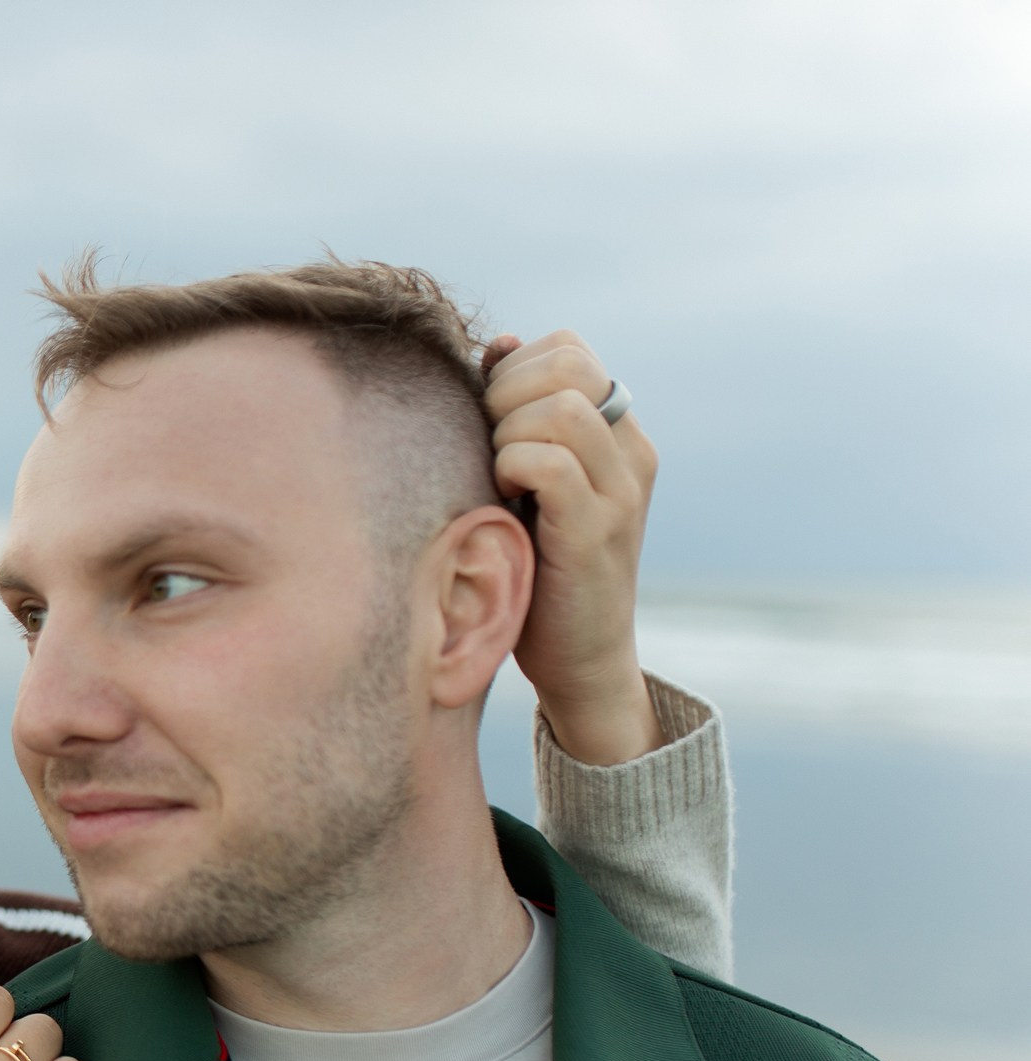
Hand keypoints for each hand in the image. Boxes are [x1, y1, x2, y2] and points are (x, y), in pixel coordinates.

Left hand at [484, 329, 664, 765]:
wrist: (581, 659)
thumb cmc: (538, 566)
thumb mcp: (526, 480)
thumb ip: (517, 415)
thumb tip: (499, 343)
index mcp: (617, 431)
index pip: (568, 349)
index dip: (512, 371)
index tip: (488, 423)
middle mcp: (631, 451)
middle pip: (567, 365)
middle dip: (504, 395)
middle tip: (487, 448)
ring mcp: (622, 490)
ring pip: (560, 408)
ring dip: (508, 435)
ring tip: (498, 477)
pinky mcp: (599, 530)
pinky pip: (550, 464)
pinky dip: (510, 470)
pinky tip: (504, 500)